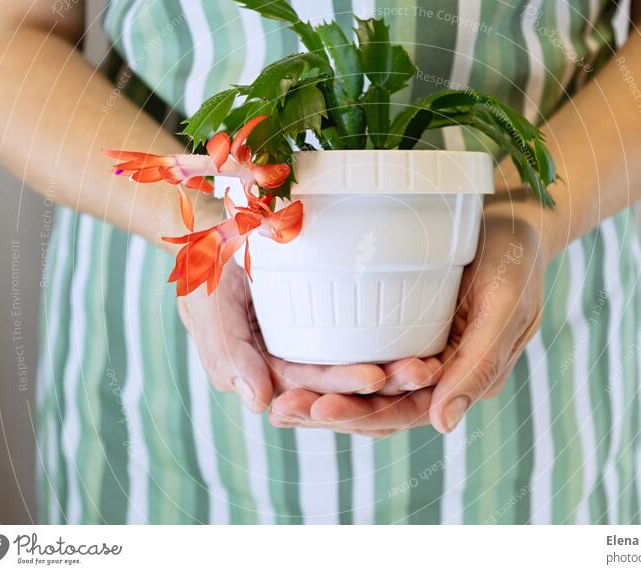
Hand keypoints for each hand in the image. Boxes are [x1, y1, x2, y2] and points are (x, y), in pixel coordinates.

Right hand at [177, 259, 443, 412]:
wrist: (220, 224)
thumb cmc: (208, 263)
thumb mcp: (207, 303)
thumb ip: (226, 352)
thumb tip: (257, 403)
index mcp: (267, 370)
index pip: (307, 386)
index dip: (339, 386)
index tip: (376, 377)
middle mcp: (298, 363)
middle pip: (343, 383)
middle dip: (384, 384)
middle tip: (423, 372)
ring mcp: (319, 342)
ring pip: (362, 365)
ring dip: (398, 371)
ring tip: (433, 365)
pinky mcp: (335, 317)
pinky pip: (368, 335)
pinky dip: (396, 342)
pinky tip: (429, 341)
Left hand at [269, 198, 549, 434]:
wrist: (513, 214)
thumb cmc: (514, 255)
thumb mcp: (503, 304)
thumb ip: (479, 363)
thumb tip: (442, 425)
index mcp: (464, 378)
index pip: (406, 411)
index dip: (361, 415)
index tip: (316, 408)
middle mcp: (437, 372)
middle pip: (376, 406)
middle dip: (330, 412)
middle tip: (281, 411)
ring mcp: (417, 349)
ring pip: (364, 388)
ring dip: (323, 396)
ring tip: (278, 400)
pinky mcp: (402, 325)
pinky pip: (363, 353)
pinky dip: (332, 365)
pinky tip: (294, 364)